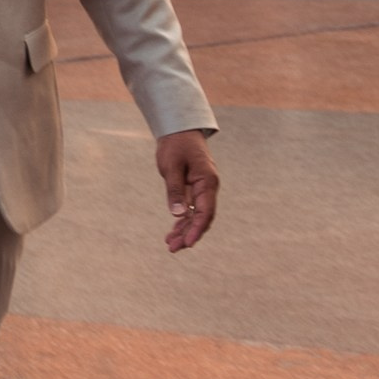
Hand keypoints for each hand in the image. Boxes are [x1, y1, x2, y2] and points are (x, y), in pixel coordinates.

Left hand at [157, 128, 218, 252]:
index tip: (189, 243)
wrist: (178, 130)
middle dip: (189, 234)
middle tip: (173, 248)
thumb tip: (177, 214)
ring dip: (184, 230)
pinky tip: (173, 233)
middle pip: (201, 217)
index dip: (197, 229)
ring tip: (170, 245)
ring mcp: (201, 190)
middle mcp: (208, 188)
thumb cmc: (175, 145)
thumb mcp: (171, 166)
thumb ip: (175, 189)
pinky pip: (190, 209)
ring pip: (195, 216)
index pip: (205, 211)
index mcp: (207, 182)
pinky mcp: (193, 189)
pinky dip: (182, 221)